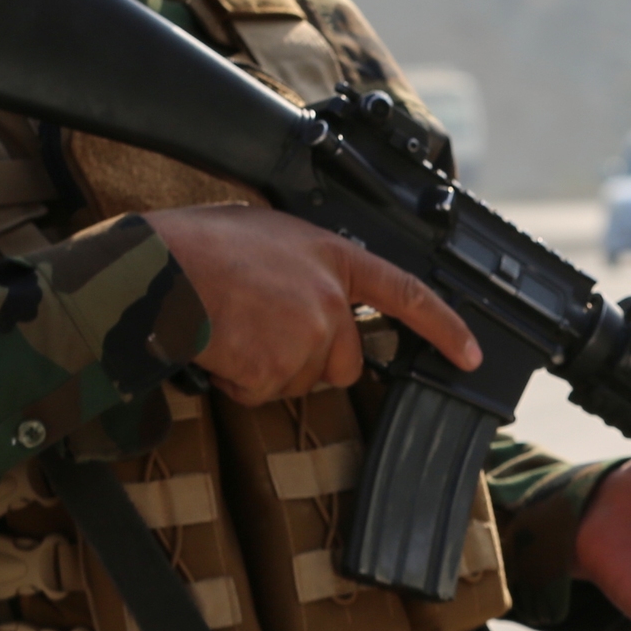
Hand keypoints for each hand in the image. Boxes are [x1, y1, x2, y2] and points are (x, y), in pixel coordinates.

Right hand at [138, 203, 477, 403]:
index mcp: (334, 256)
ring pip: (299, 381)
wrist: (159, 268)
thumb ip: (310, 267)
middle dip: (308, 360)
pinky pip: (262, 394)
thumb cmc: (202, 245)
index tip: (471, 354)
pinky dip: (238, 381)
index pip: (407, 294)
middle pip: (345, 361)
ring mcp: (309, 334)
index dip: (444, 327)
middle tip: (258, 328)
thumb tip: (315, 296)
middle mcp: (331, 297)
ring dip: (265, 369)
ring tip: (231, 326)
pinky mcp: (280, 368)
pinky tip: (220, 346)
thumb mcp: (272, 236)